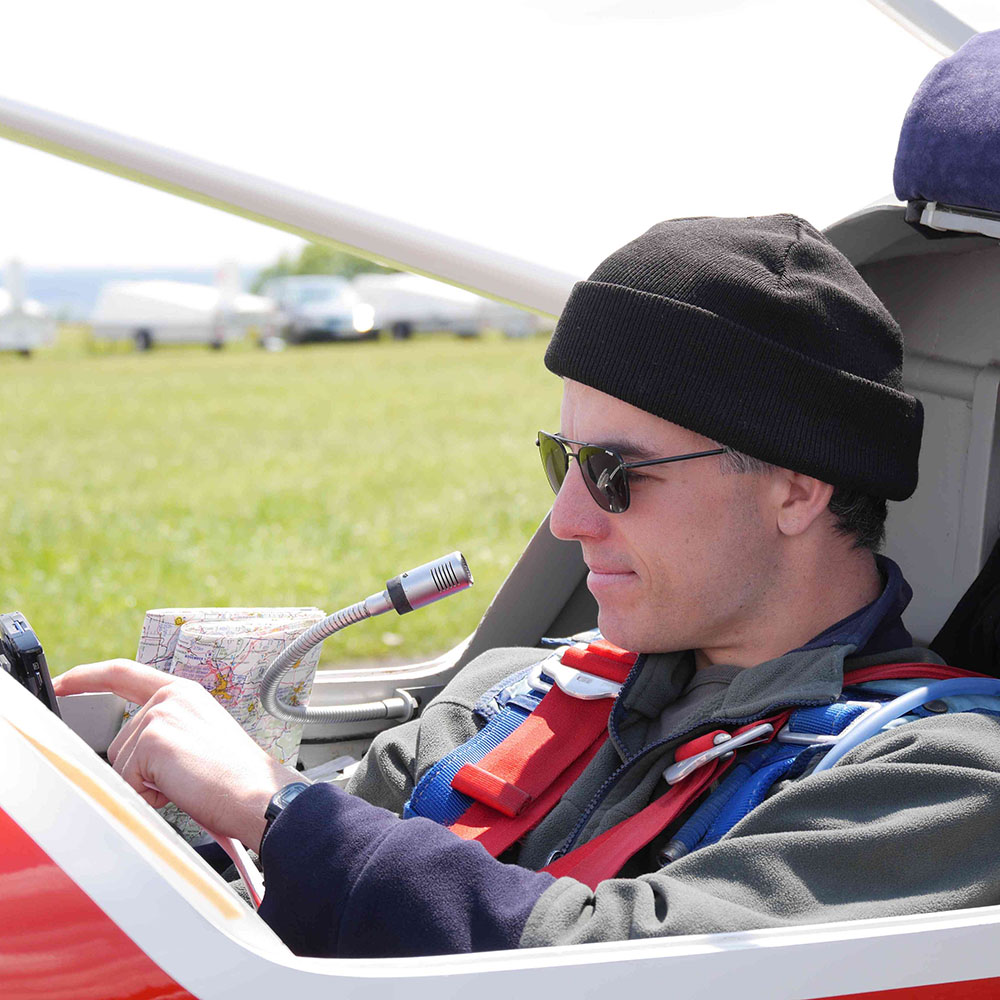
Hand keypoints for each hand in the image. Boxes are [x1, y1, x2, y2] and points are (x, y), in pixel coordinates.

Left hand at [53, 659, 299, 852]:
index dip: (87, 677)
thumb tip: (127, 755)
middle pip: (119, 741)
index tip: (61, 683)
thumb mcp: (197, 741)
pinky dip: (147, 795)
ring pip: (120, 763)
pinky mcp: (153, 738)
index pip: (124, 673)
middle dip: (138, 773)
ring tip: (186, 784)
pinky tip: (180, 790)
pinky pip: (126, 779)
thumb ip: (164, 732)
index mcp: (183, 692)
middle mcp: (170, 697)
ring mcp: (160, 714)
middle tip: (183, 780)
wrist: (258, 794)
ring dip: (145, 785)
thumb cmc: (236, 778)